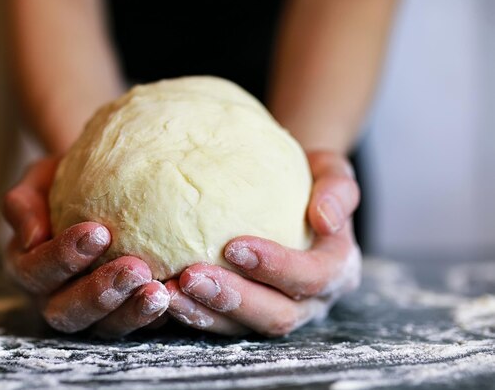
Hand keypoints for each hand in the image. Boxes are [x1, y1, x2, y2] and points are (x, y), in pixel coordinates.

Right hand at [2, 157, 168, 337]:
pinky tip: (178, 298)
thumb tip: (31, 237)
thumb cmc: (65, 180)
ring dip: (131, 312)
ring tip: (160, 292)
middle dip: (99, 294)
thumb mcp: (39, 179)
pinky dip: (156, 318)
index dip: (61, 257)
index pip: (34, 270)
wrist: (102, 185)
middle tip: (135, 269)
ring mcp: (89, 313)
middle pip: (66, 311)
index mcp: (27, 266)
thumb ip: (24, 202)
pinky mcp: (122, 317)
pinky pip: (137, 326)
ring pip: (104, 327)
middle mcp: (52, 297)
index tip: (98, 232)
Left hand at [165, 151, 361, 335]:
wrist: (292, 195)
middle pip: (276, 315)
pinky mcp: (245, 315)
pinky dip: (191, 311)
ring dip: (204, 313)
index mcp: (337, 269)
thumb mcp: (332, 171)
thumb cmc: (310, 179)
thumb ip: (338, 189)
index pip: (312, 277)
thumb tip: (325, 218)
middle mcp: (311, 301)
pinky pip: (219, 323)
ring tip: (167, 292)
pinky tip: (162, 294)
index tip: (233, 246)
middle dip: (233, 299)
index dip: (276, 267)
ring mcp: (277, 311)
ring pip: (243, 328)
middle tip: (191, 276)